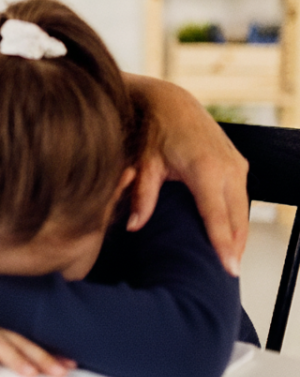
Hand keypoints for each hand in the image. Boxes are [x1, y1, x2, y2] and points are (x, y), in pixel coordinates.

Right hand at [0, 299, 73, 376]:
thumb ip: (9, 330)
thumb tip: (34, 348)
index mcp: (2, 318)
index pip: (30, 335)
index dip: (50, 349)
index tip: (69, 362)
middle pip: (19, 339)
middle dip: (40, 356)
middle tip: (58, 371)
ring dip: (14, 357)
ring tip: (29, 372)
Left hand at [124, 73, 248, 275]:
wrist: (171, 102)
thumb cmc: (154, 130)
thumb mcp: (144, 163)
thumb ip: (141, 196)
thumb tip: (134, 226)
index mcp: (206, 168)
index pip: (217, 215)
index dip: (223, 244)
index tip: (228, 269)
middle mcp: (228, 167)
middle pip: (236, 217)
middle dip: (235, 246)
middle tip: (229, 274)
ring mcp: (236, 164)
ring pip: (243, 209)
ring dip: (239, 234)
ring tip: (229, 261)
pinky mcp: (238, 164)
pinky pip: (241, 198)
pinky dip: (237, 218)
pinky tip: (230, 236)